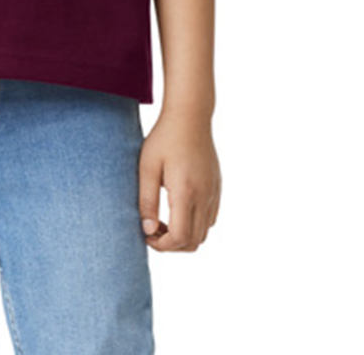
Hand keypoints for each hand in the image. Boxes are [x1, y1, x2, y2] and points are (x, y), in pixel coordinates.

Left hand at [138, 107, 220, 251]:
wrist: (190, 116)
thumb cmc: (164, 139)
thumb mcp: (147, 167)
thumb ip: (146, 200)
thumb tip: (147, 230)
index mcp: (186, 192)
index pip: (180, 238)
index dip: (162, 245)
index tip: (146, 235)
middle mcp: (204, 196)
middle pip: (194, 242)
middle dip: (172, 245)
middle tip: (152, 228)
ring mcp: (213, 193)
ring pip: (204, 233)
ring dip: (184, 236)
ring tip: (163, 220)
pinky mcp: (217, 188)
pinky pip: (210, 218)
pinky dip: (195, 224)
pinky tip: (178, 208)